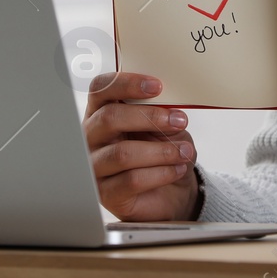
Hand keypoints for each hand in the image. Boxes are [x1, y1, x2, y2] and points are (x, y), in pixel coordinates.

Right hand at [83, 73, 199, 220]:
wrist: (172, 191)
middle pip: (109, 118)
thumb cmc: (162, 151)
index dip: (126, 83)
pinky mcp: (106, 193)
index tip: (158, 86)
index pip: (101, 88)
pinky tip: (177, 169)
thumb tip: (170, 107)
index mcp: (101, 112)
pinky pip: (132, 180)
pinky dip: (161, 173)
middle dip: (150, 117)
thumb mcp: (165, 126)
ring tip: (184, 151)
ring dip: (161, 151)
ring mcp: (95, 166)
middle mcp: (92, 137)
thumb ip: (161, 112)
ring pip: (122, 153)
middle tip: (179, 121)